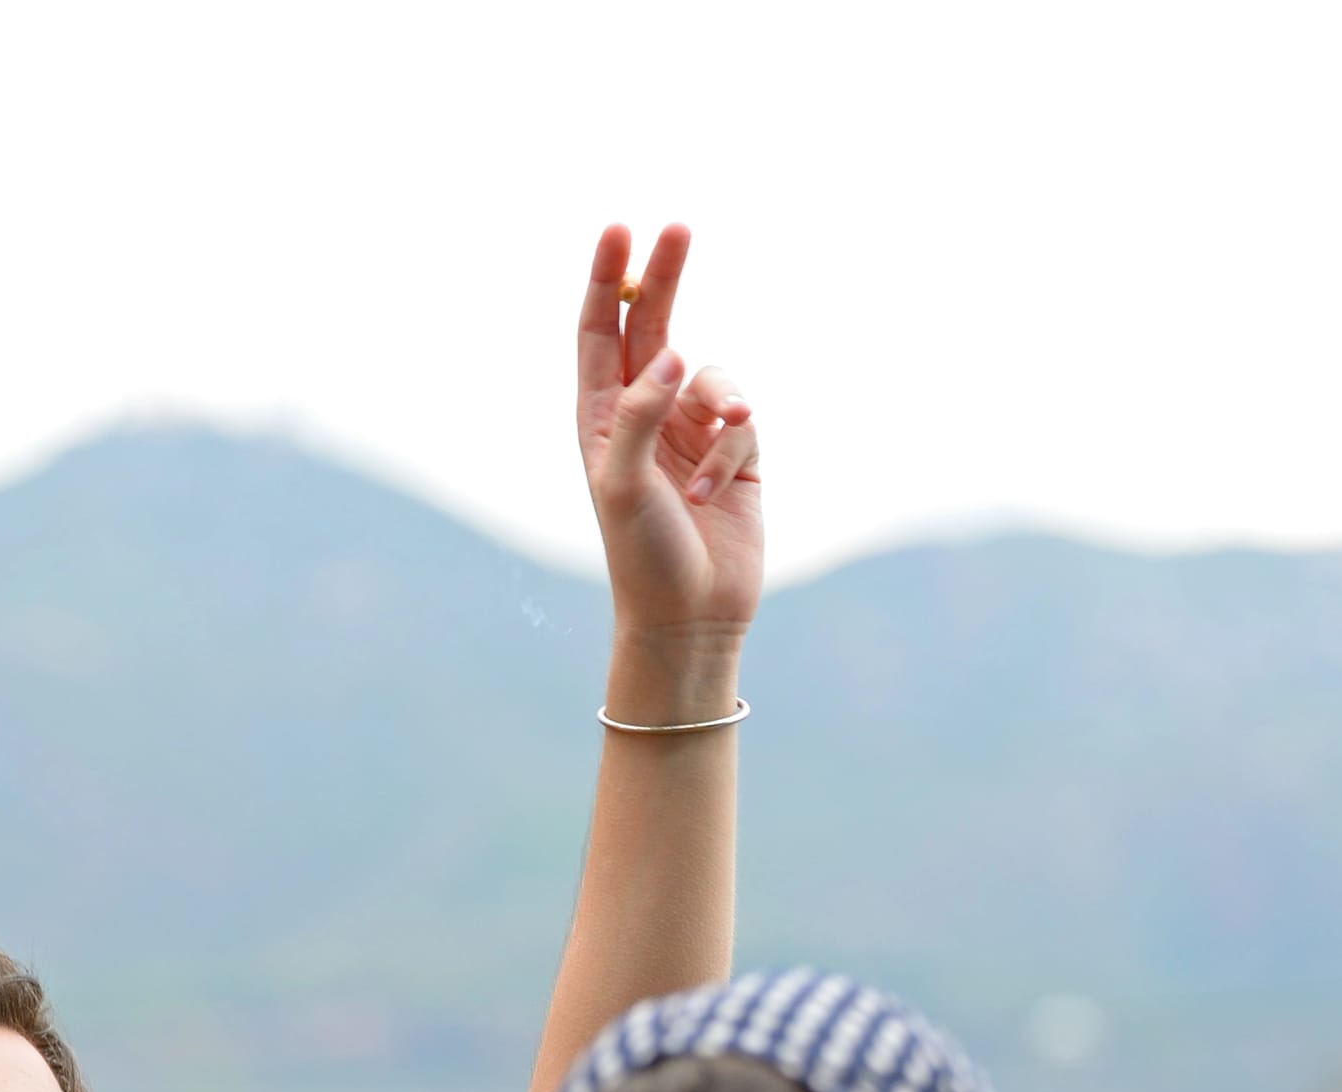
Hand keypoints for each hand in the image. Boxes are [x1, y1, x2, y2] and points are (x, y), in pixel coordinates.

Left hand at [577, 224, 762, 668]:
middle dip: (665, 277)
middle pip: (654, 326)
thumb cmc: (639, 553)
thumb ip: (640, 414)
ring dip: (724, 399)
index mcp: (600, 417)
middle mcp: (643, 414)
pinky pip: (743, 423)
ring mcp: (691, 431)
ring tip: (723, 435)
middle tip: (678, 225)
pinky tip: (713, 494)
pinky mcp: (735, 453)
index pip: (598, 333)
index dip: (605, 280)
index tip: (618, 230)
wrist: (689, 615)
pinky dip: (733, 451)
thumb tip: (672, 354)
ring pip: (716, 376)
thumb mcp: (622, 483)